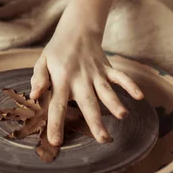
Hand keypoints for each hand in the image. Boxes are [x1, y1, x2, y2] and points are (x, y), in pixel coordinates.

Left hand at [30, 12, 143, 145]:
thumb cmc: (57, 51)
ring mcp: (95, 73)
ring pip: (106, 91)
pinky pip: (120, 76)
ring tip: (122, 116)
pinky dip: (130, 85)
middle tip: (102, 139)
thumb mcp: (42, 61)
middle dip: (95, 121)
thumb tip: (34, 95)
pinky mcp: (107, 68)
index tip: (56, 142)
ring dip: (115, 103)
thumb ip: (39, 78)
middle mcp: (80, 79)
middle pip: (88, 102)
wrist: (77, 30)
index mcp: (61, 80)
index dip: (56, 123)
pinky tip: (139, 96)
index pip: (57, 105)